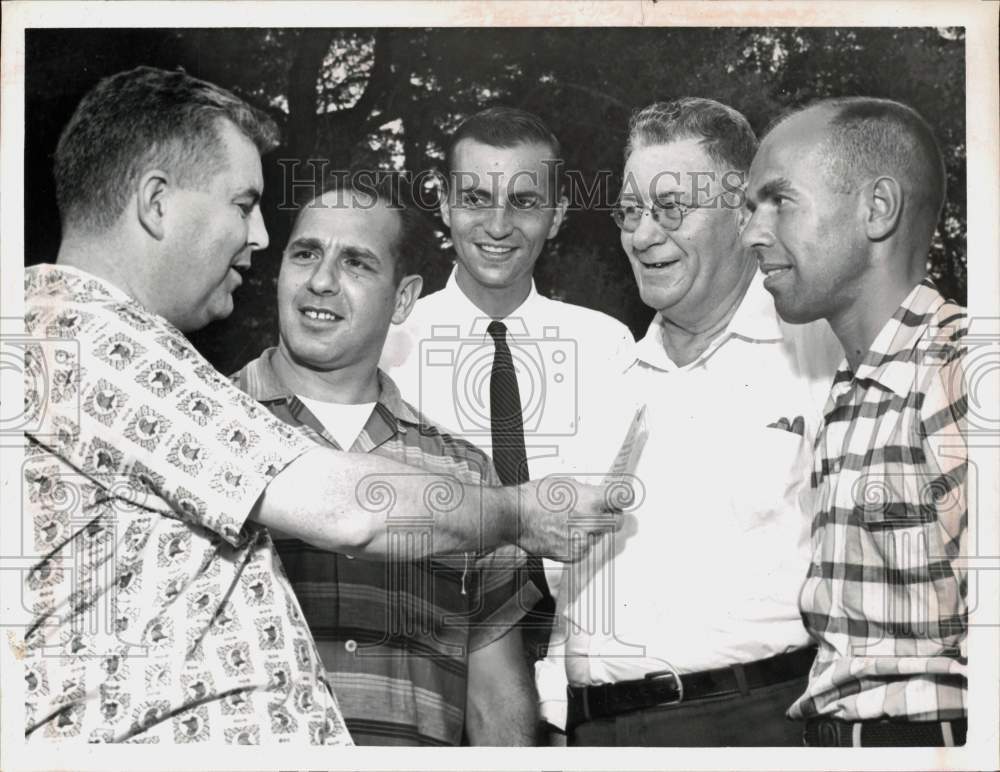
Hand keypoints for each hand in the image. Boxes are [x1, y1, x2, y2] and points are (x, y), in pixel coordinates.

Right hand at [515, 476, 631, 560]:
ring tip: (570, 521)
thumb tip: (601, 497)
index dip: (624, 498)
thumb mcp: (566, 483)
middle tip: (597, 511)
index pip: (624, 499)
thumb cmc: (535, 497)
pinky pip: (586, 549)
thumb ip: (589, 492)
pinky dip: (579, 542)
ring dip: (592, 530)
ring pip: (600, 536)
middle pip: (617, 522)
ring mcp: (582, 540)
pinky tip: (564, 532)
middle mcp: (591, 522)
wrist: (515, 516)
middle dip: (610, 516)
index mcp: (592, 500)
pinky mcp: (573, 554)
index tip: (624, 498)